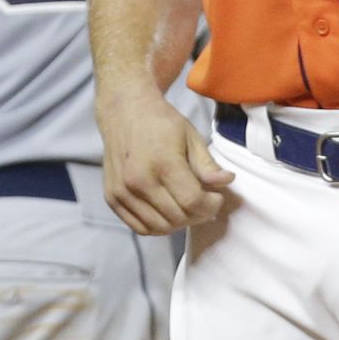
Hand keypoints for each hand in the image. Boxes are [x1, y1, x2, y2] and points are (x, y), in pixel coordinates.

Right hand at [99, 88, 234, 234]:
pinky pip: (140, 228)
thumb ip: (207, 164)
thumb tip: (226, 181)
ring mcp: (122, 191)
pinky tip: (168, 211)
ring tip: (187, 207)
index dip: (211, 205)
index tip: (216, 197)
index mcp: (162, 162)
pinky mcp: (112, 198)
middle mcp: (138, 180)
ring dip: (180, 223)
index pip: (193, 202)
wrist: (124, 112)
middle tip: (204, 202)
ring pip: (160, 227)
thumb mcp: (191, 136)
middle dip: (198, 215)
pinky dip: (158, 226)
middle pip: (178, 218)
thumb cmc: (161, 123)